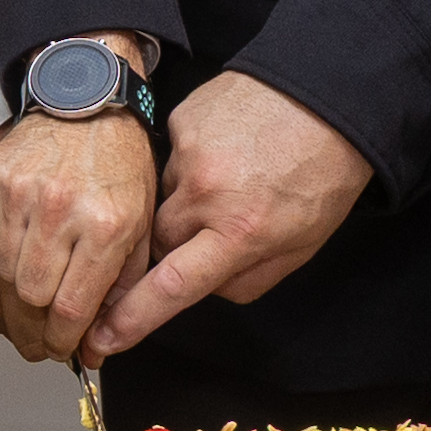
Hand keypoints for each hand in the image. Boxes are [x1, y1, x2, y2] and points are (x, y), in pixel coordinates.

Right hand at [0, 104, 157, 365]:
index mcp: (105, 224)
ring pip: (0, 275)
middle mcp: (59, 209)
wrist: (87, 100)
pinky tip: (15, 253)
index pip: (71, 309)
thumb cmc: (120, 163)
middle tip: (41, 336)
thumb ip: (123, 289)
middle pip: (29, 299)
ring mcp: (18, 194)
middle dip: (34, 329)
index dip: (62, 342)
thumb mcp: (142, 225)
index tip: (63, 350)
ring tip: (30, 296)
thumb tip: (97, 346)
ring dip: (13, 296)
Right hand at [88, 70, 370, 357]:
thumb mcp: (301, 245)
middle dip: (176, 247)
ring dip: (187, 202)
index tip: (102, 337)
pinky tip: (227, 151)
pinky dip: (192, 162)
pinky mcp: (181, 120)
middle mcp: (207, 192)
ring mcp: (189, 151)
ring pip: (163, 199)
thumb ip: (246, 280)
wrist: (328, 93)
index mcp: (240, 231)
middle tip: (214, 230)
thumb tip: (201, 290)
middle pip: (157, 243)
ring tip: (232, 180)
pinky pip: (171, 158)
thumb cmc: (324, 173)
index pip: (172, 286)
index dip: (132, 318)